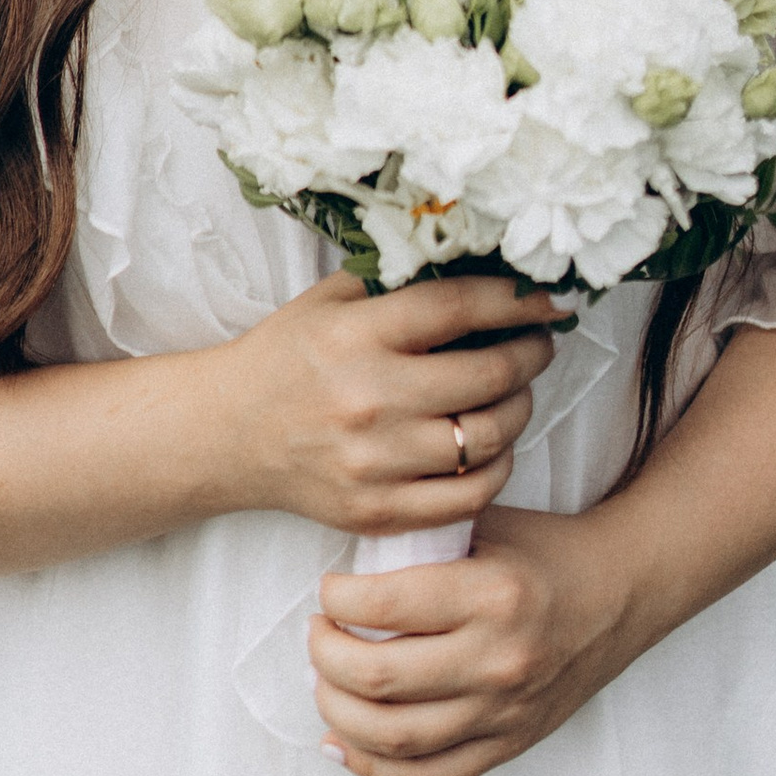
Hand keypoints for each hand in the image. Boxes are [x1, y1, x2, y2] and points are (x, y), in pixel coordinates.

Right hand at [215, 271, 560, 536]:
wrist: (230, 432)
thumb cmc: (289, 356)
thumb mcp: (332, 299)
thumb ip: (398, 280)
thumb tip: (481, 263)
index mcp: (358, 335)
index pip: (458, 307)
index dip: (515, 299)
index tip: (545, 297)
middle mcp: (369, 399)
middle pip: (487, 375)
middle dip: (531, 353)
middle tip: (539, 342)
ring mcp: (375, 463)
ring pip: (487, 439)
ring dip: (520, 409)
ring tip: (516, 391)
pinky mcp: (378, 512)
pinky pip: (469, 497)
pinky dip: (497, 468)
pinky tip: (493, 445)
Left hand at [306, 501, 631, 775]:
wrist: (619, 594)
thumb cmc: (543, 551)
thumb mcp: (487, 524)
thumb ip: (423, 540)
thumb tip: (345, 562)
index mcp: (492, 594)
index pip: (386, 605)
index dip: (336, 598)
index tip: (327, 589)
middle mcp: (498, 659)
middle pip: (381, 677)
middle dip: (325, 656)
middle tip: (316, 633)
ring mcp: (504, 711)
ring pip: (395, 737)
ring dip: (339, 712)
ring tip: (322, 682)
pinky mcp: (508, 745)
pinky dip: (373, 768)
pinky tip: (339, 744)